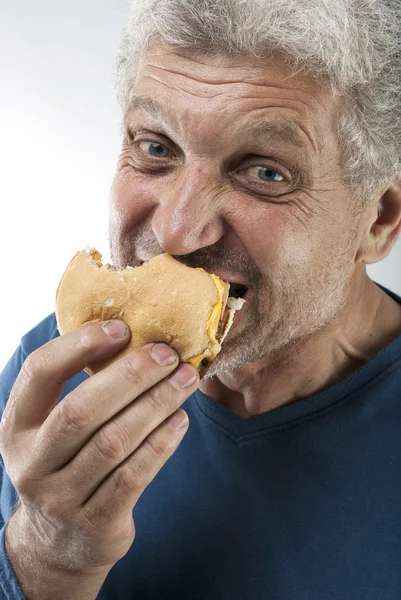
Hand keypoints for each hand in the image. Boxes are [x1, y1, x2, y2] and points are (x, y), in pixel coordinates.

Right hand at [0, 320, 197, 574]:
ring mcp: (61, 498)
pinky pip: (134, 476)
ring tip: (186, 380)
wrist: (57, 544)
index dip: (80, 345)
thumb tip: (130, 336)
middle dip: (131, 376)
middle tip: (168, 355)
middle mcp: (32, 462)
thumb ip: (76, 390)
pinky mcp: (96, 523)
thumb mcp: (50, 431)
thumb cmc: (64, 465)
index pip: (40, 372)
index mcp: (17, 426)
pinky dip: (161, 443)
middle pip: (82, 410)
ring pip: (113, 442)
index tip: (122, 327)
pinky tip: (180, 419)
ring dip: (156, 404)